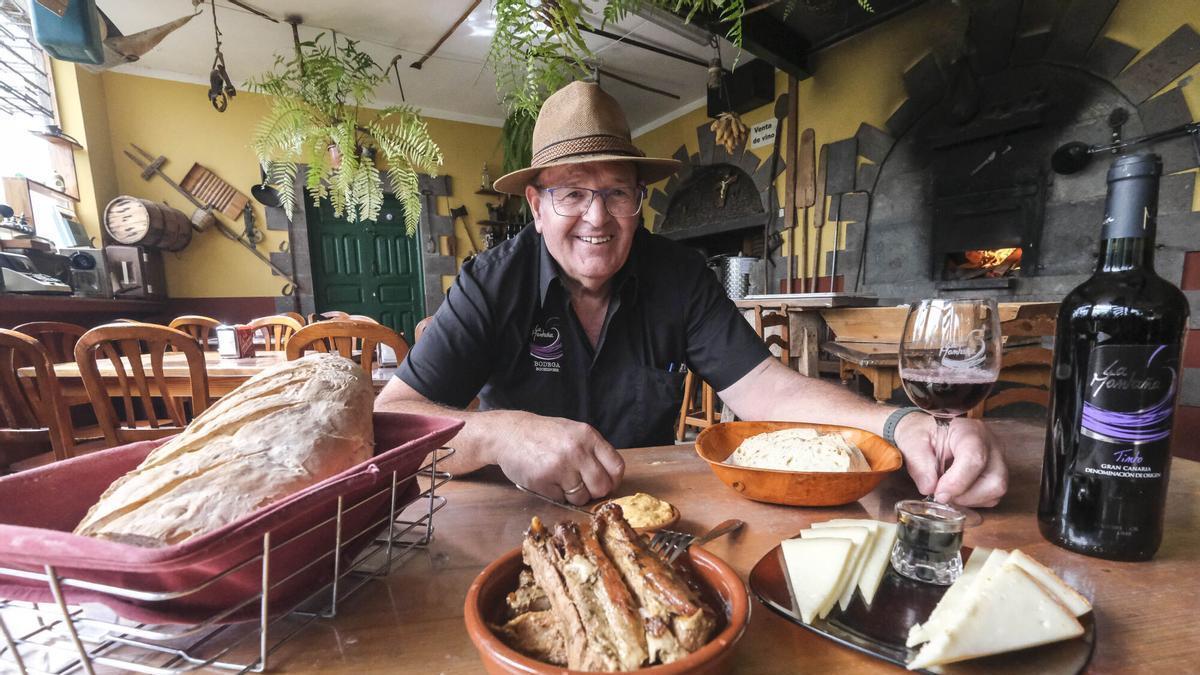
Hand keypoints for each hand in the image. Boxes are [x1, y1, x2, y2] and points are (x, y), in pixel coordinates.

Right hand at [485, 410, 624, 504]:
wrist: (508, 433)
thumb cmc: (543, 435)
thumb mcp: (573, 432)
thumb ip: (593, 451)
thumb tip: (611, 479)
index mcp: (588, 436)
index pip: (617, 467)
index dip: (613, 481)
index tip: (605, 484)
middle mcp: (576, 450)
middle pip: (602, 487)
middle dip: (594, 491)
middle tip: (582, 486)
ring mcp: (559, 466)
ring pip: (581, 497)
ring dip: (573, 495)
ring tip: (561, 480)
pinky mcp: (543, 481)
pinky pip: (560, 500)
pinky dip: (556, 495)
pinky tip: (547, 480)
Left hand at [892, 413, 1007, 506]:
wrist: (932, 431)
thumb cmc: (924, 433)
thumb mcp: (912, 442)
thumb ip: (919, 464)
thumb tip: (929, 488)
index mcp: (970, 431)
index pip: (975, 458)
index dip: (957, 481)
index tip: (938, 493)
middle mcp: (991, 445)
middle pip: (994, 480)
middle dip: (964, 495)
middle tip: (940, 493)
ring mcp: (998, 461)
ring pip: (996, 491)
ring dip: (967, 499)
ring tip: (946, 489)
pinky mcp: (997, 474)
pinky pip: (992, 496)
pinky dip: (972, 500)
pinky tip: (956, 490)